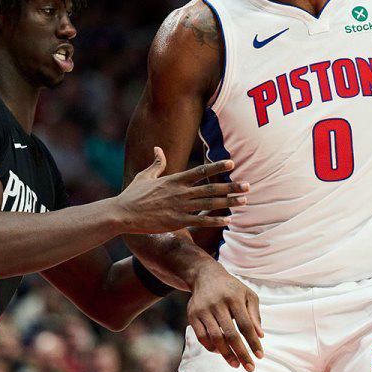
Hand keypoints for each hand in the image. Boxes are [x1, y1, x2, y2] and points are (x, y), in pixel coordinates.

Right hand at [117, 147, 248, 233]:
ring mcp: (179, 208)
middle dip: (231, 187)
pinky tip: (228, 220)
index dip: (217, 167)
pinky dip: (215, 221)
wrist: (122, 214)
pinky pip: (200, 221)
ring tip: (244, 201)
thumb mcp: (144, 176)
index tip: (232, 164)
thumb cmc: (133, 195)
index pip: (200, 171)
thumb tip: (158, 149)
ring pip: (209, 205)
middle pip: (211, 189)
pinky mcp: (176, 222)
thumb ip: (156, 163)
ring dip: (228, 203)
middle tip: (248, 186)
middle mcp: (180, 193)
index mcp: (174, 180)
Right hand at [186, 260, 263, 371]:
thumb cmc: (232, 288)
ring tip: (236, 364)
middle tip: (249, 368)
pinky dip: (211, 347)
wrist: (205, 276)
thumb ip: (254, 315)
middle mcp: (218, 304)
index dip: (253, 342)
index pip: (246, 325)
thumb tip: (260, 336)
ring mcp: (203, 310)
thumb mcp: (248, 295)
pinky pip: (201, 336)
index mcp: (234, 298)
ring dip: (226, 354)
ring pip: (215, 338)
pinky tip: (220, 352)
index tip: (260, 356)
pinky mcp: (192, 315)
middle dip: (241, 353)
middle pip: (231, 334)